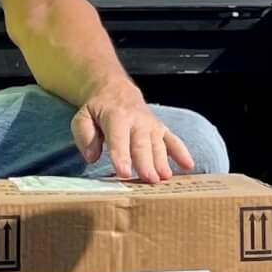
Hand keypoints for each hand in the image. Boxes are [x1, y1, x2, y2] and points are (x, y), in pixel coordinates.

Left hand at [72, 83, 196, 183]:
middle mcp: (137, 120)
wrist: (117, 91)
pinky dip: (182, 152)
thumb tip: (92, 157)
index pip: (118, 138)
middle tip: (149, 179)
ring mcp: (152, 125)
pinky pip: (174, 140)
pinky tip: (188, 166)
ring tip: (165, 178)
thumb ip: (85, 136)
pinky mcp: (161, 129)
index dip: (121, 155)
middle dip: (146, 162)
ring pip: (158, 144)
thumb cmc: (98, 110)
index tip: (124, 173)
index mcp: (116, 117)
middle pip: (142, 144)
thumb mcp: (82, 117)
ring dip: (162, 161)